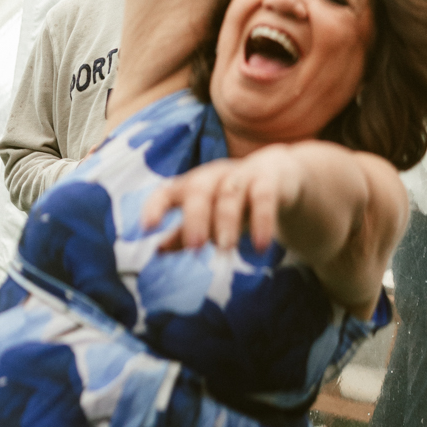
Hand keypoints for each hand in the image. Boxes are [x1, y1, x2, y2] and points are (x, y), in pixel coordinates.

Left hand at [141, 145, 307, 254]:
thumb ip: (183, 233)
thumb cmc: (232, 199)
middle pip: (198, 191)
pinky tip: (261, 246)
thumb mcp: (207, 216)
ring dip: (226, 221)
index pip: (167, 191)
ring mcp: (241, 175)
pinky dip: (263, 221)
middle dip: (194, 218)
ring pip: (230, 194)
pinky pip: (264, 198)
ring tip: (226, 248)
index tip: (147, 227)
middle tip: (194, 246)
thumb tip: (157, 251)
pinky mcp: (268, 180)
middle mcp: (213, 177)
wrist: (279, 175)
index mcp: (192, 185)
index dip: (155, 206)